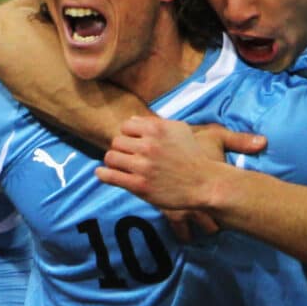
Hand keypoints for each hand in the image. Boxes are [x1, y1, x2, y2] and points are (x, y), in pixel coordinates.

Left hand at [96, 116, 265, 210]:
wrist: (204, 183)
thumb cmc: (193, 156)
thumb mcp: (180, 131)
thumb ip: (156, 123)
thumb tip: (131, 120)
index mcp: (156, 129)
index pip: (126, 126)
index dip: (128, 136)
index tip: (134, 145)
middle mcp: (148, 145)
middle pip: (116, 142)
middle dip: (121, 149)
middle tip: (128, 158)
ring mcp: (143, 166)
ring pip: (111, 157)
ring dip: (114, 162)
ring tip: (120, 167)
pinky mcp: (140, 186)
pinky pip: (111, 176)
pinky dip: (103, 174)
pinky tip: (101, 174)